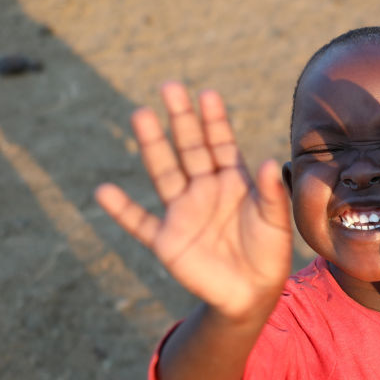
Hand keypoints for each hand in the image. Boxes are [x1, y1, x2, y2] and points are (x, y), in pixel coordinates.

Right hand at [95, 82, 291, 321]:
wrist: (252, 292)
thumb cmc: (269, 251)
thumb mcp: (275, 220)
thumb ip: (270, 193)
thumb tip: (268, 161)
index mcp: (232, 181)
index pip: (220, 143)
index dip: (213, 120)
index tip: (207, 93)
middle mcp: (204, 189)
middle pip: (189, 148)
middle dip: (180, 118)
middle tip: (170, 86)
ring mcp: (183, 212)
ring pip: (164, 172)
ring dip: (152, 145)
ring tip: (140, 115)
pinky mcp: (167, 240)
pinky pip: (139, 223)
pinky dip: (122, 210)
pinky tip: (104, 192)